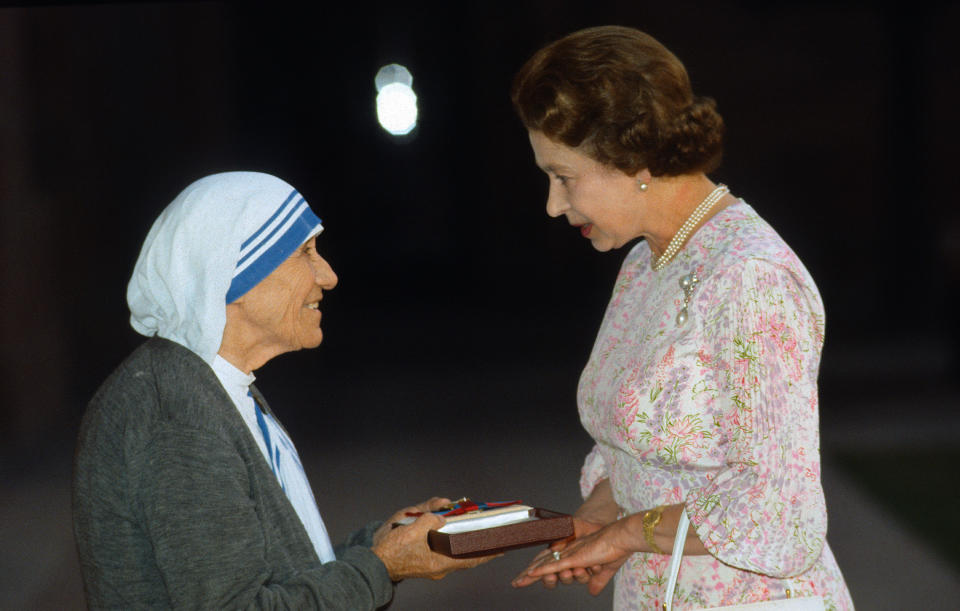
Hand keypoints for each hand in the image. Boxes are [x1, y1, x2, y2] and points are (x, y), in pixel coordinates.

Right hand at [371, 500, 499, 580]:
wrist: (374, 563)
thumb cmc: (391, 549)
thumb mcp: (410, 528)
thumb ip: (429, 519)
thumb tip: (441, 515)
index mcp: (438, 562)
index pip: (470, 557)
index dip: (487, 552)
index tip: (502, 547)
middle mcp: (439, 567)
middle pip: (465, 555)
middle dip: (477, 544)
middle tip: (492, 536)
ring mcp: (433, 566)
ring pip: (454, 551)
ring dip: (462, 539)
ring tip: (469, 528)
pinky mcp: (426, 563)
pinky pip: (445, 551)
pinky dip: (450, 541)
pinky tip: (449, 529)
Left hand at [512, 518, 632, 595]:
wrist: (621, 538)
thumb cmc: (615, 550)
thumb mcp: (605, 570)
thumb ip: (597, 580)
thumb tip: (592, 591)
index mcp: (574, 554)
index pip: (552, 564)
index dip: (539, 571)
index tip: (526, 579)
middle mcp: (568, 552)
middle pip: (543, 563)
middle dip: (528, 575)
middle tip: (515, 583)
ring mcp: (570, 554)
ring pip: (545, 565)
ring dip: (532, 574)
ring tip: (518, 582)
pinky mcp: (574, 557)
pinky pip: (554, 564)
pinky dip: (542, 570)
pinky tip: (531, 574)